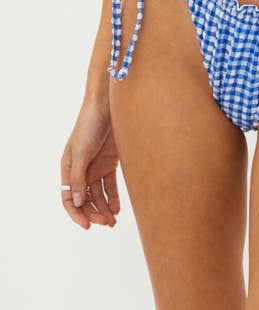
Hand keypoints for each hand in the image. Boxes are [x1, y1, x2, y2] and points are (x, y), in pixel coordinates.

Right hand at [60, 100, 120, 229]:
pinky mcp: (111, 162)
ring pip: (99, 194)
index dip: (76, 214)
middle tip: (105, 223)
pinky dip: (114, 197)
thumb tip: (76, 203)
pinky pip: (111, 185)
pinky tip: (118, 208)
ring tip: (113, 221)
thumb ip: (78, 177)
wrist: (108, 105)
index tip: (87, 225)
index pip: (68, 198)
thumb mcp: (81, 151)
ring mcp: (96, 166)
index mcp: (68, 168)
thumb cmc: (89, 125)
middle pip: (85, 199)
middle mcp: (82, 170)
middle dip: (94, 213)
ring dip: (104, 208)